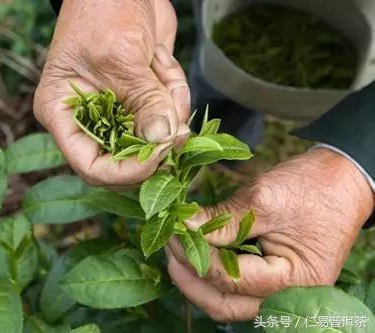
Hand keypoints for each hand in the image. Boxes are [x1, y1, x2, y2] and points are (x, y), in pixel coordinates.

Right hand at [34, 0, 189, 185]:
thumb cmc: (101, 11)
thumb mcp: (121, 57)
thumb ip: (144, 101)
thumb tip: (163, 140)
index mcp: (63, 114)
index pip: (91, 166)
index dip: (126, 172)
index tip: (161, 155)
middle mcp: (89, 120)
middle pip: (128, 158)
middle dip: (156, 135)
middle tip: (171, 105)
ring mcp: (118, 112)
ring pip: (156, 137)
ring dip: (169, 102)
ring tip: (157, 61)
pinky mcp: (142, 101)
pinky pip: (170, 114)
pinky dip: (174, 89)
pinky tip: (159, 58)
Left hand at [167, 148, 373, 321]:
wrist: (341, 180)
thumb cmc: (312, 188)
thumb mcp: (265, 199)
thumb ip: (223, 220)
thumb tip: (184, 227)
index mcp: (294, 280)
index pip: (230, 280)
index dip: (197, 258)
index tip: (175, 233)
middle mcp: (287, 295)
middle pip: (225, 304)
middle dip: (191, 279)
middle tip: (169, 248)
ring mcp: (279, 290)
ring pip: (227, 300)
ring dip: (198, 279)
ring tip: (177, 249)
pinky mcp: (269, 278)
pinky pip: (234, 286)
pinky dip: (212, 272)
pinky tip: (196, 250)